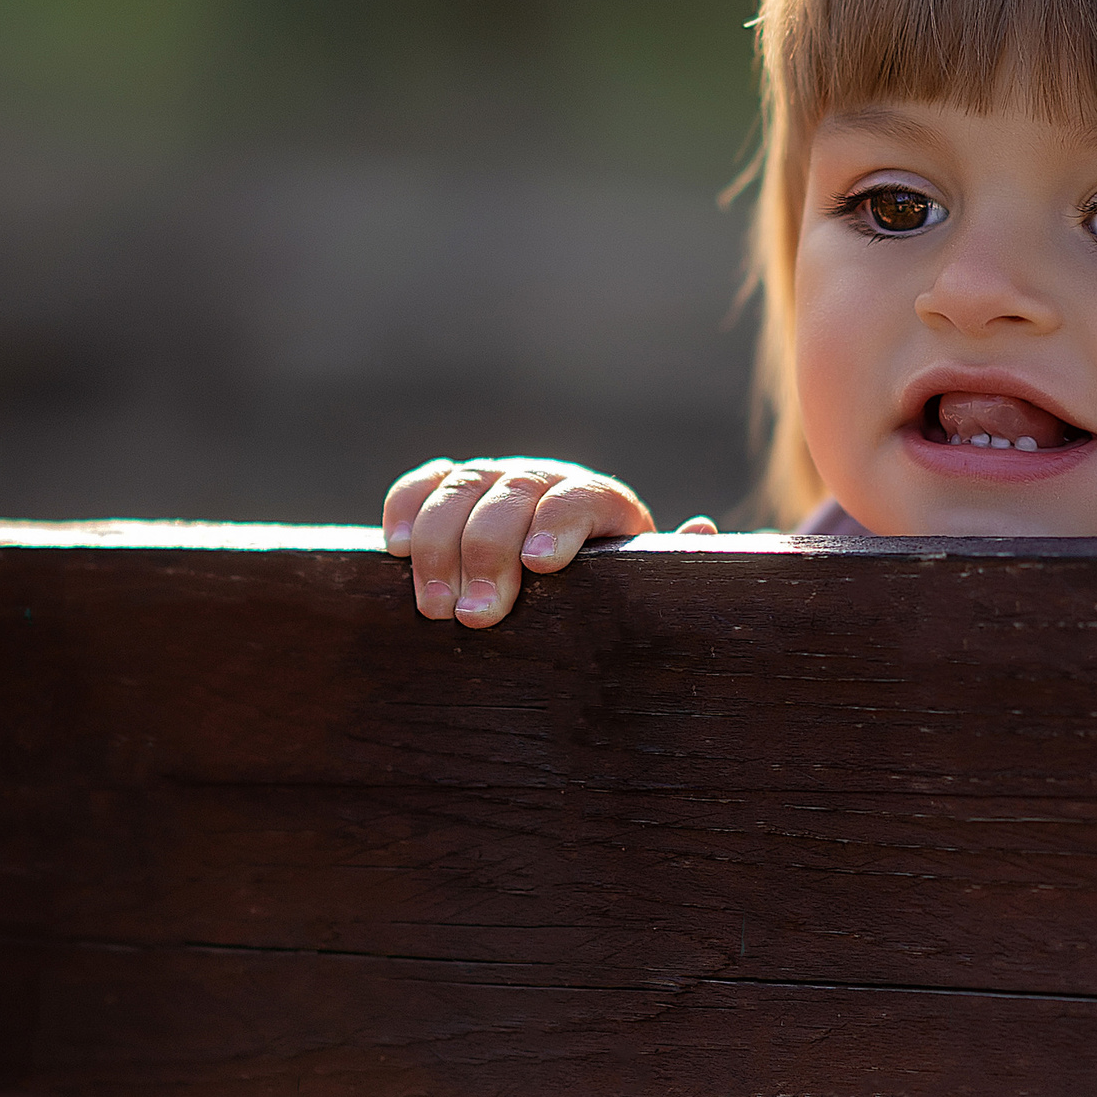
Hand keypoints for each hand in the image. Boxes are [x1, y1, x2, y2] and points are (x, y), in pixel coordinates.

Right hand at [381, 454, 717, 625]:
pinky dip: (404, 509)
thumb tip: (702, 530)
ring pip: (460, 489)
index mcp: (599, 501)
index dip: (557, 525)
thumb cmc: (611, 589)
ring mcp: (495, 479)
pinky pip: (422, 485)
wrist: (573, 565)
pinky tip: (393, 551)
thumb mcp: (647, 582)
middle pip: (510, 496)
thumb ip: (672, 560)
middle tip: (475, 617)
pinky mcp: (452, 489)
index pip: (578, 497)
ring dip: (437, 546)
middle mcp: (544, 479)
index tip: (538, 568)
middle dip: (486, 554)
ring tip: (433, 608)